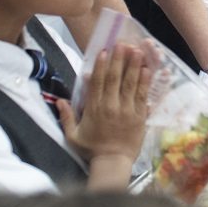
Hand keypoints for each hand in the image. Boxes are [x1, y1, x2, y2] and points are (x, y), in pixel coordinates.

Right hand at [59, 44, 150, 163]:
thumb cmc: (92, 149)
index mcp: (94, 109)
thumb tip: (60, 100)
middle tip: (122, 43)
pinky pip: (143, 96)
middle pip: (114, 79)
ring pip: (130, 84)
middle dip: (118, 60)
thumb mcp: (73, 136)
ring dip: (133, 66)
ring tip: (137, 50)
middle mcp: (110, 106)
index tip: (104, 51)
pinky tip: (147, 69)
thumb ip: (66, 117)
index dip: (101, 65)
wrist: (113, 162)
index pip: (97, 82)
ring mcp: (126, 110)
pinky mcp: (139, 116)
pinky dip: (145, 82)